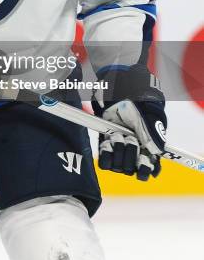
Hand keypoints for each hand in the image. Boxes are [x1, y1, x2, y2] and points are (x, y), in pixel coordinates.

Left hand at [92, 65, 166, 180]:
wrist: (121, 90)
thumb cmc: (140, 102)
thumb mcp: (150, 115)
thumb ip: (154, 132)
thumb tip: (156, 152)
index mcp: (149, 148)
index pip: (150, 169)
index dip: (145, 169)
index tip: (142, 162)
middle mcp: (134, 152)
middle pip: (131, 169)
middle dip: (130, 154)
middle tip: (130, 138)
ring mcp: (119, 149)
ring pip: (118, 166)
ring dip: (118, 151)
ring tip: (119, 134)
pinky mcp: (106, 143)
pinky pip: (104, 160)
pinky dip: (105, 153)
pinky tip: (108, 142)